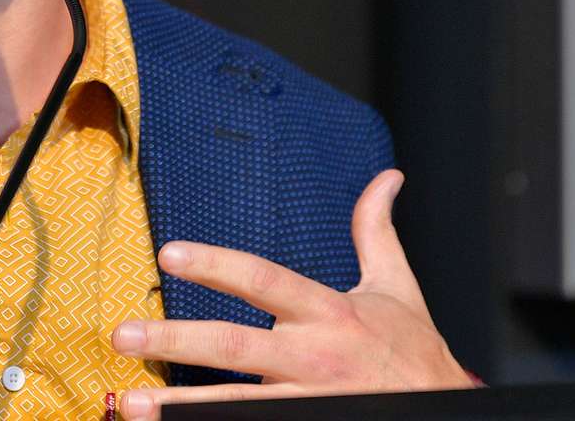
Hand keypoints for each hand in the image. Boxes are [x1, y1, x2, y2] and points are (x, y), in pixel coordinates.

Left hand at [110, 170, 470, 419]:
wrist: (452, 413)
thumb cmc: (415, 352)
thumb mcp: (398, 287)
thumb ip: (376, 231)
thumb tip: (388, 177)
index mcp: (329, 313)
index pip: (263, 280)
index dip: (217, 265)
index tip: (169, 253)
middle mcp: (314, 357)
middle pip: (236, 346)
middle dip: (175, 341)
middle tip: (122, 336)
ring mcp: (309, 400)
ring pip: (238, 404)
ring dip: (181, 407)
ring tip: (131, 405)